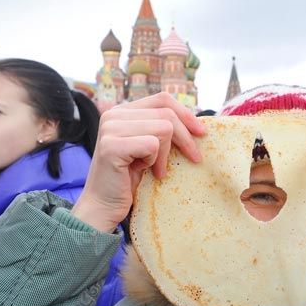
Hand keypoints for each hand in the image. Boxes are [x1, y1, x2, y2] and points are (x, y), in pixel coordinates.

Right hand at [71, 93, 204, 232]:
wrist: (104, 206)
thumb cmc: (129, 179)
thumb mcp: (148, 148)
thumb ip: (161, 129)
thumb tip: (197, 123)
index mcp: (122, 111)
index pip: (162, 99)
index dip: (186, 114)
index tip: (201, 133)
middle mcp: (113, 115)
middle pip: (167, 113)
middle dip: (186, 137)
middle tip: (194, 158)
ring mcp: (110, 128)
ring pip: (164, 128)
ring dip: (166, 154)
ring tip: (155, 170)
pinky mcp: (112, 145)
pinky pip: (153, 145)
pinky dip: (154, 161)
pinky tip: (143, 171)